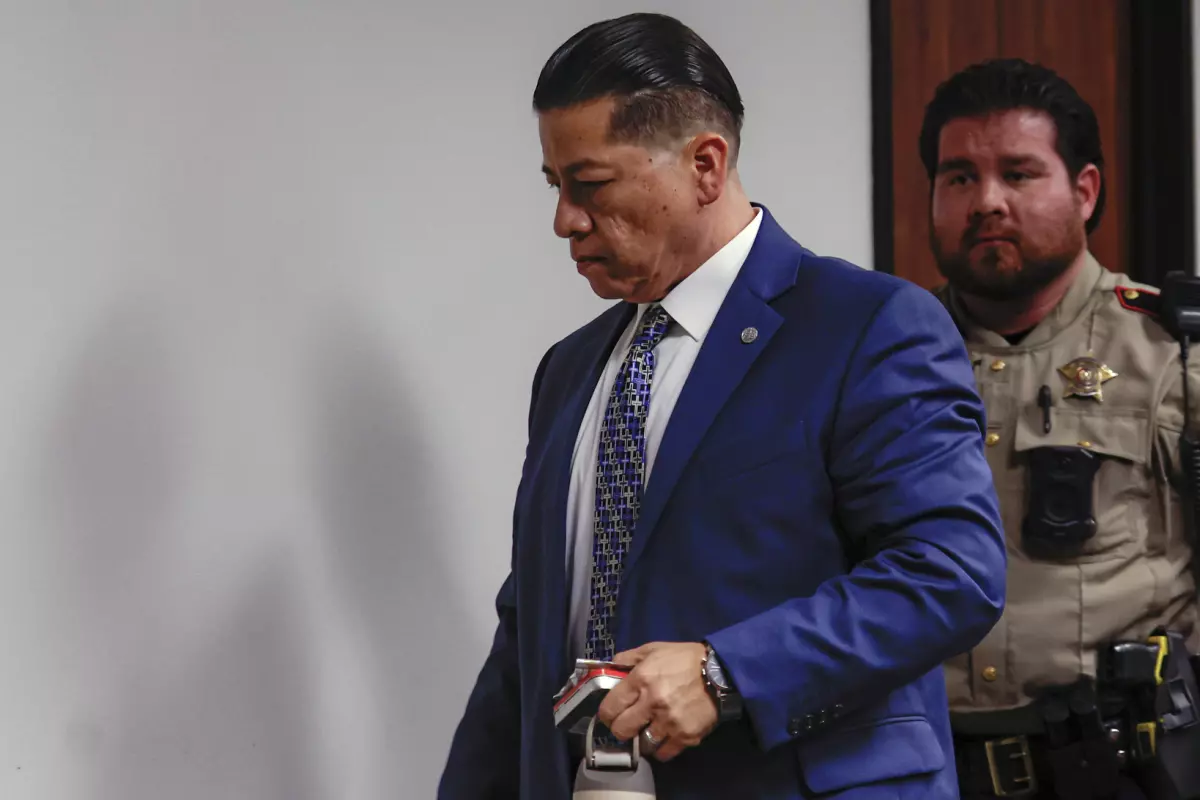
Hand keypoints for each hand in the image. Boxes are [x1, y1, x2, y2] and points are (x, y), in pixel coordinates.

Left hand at [596, 642, 717, 761]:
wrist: (721, 672)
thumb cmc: (684, 658)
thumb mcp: (653, 649)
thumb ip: (628, 658)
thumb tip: (609, 669)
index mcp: (641, 679)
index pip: (610, 708)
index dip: (607, 714)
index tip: (612, 715)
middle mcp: (652, 702)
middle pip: (621, 731)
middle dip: (621, 729)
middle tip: (628, 724)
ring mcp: (669, 722)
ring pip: (642, 744)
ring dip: (643, 739)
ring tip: (649, 730)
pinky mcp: (686, 736)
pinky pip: (664, 753)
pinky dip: (662, 748)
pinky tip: (665, 737)